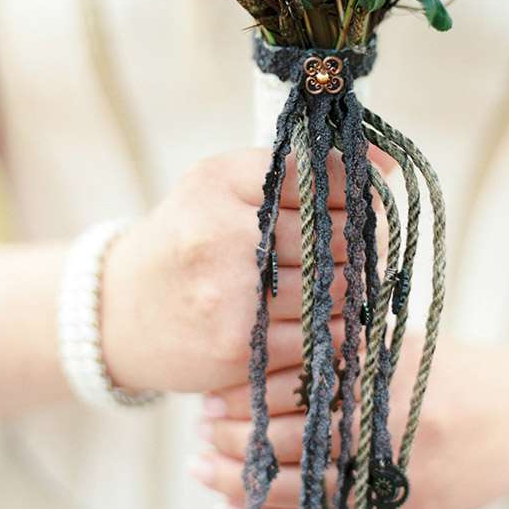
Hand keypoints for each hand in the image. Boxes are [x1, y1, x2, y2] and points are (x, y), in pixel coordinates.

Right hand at [100, 149, 368, 395]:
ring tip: (343, 277)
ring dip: (352, 283)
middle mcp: (220, 233)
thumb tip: (389, 161)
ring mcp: (227, 294)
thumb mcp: (225, 185)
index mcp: (219, 181)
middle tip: (364, 243)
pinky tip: (325, 315)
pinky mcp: (237, 347)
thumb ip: (299, 169)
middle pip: (335, 232)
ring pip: (334, 285)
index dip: (355, 189)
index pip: (319, 174)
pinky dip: (335, 326)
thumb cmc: (188, 239)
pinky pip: (319, 335)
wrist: (120, 313)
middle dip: (362, 238)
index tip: (362, 198)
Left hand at [192, 333, 508, 508]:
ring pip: (299, 481)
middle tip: (197, 432)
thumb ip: (342, 347)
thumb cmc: (452, 370)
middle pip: (290, 432)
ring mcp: (393, 467)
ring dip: (240, 480)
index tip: (210, 392)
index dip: (245, 389)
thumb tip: (259, 354)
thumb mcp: (399, 344)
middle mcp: (384, 416)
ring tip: (200, 472)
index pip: (294, 380)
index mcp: (379, 367)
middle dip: (234, 435)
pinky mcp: (400, 507)